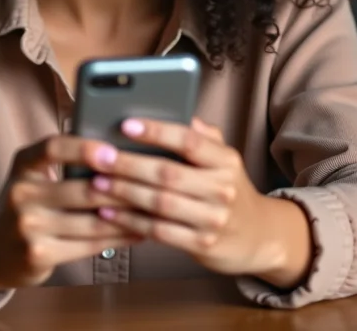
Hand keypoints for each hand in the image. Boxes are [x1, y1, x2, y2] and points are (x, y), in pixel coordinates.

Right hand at [0, 134, 141, 296]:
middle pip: (81, 190)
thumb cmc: (29, 201)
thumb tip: (120, 146)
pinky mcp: (37, 255)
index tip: (113, 150)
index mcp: (23, 163)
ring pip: (91, 221)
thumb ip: (65, 158)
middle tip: (155, 184)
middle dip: (123, 189)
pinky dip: (119, 238)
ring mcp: (27, 227)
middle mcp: (20, 193)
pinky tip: (139, 231)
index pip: (53, 148)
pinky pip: (89, 246)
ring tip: (155, 209)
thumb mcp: (34, 173)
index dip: (83, 149)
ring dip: (128, 216)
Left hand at [84, 117, 312, 286]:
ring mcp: (213, 219)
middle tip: (100, 157)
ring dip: (124, 193)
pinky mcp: (201, 245)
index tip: (126, 124)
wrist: (259, 236)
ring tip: (97, 182)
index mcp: (225, 160)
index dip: (157, 132)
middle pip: (168, 173)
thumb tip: (182, 112)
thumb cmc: (229, 188)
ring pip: (160, 203)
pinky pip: (159, 231)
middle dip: (129, 164)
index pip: (189, 140)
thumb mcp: (224, 159)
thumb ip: (203, 136)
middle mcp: (222, 188)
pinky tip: (108, 212)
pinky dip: (130, 221)